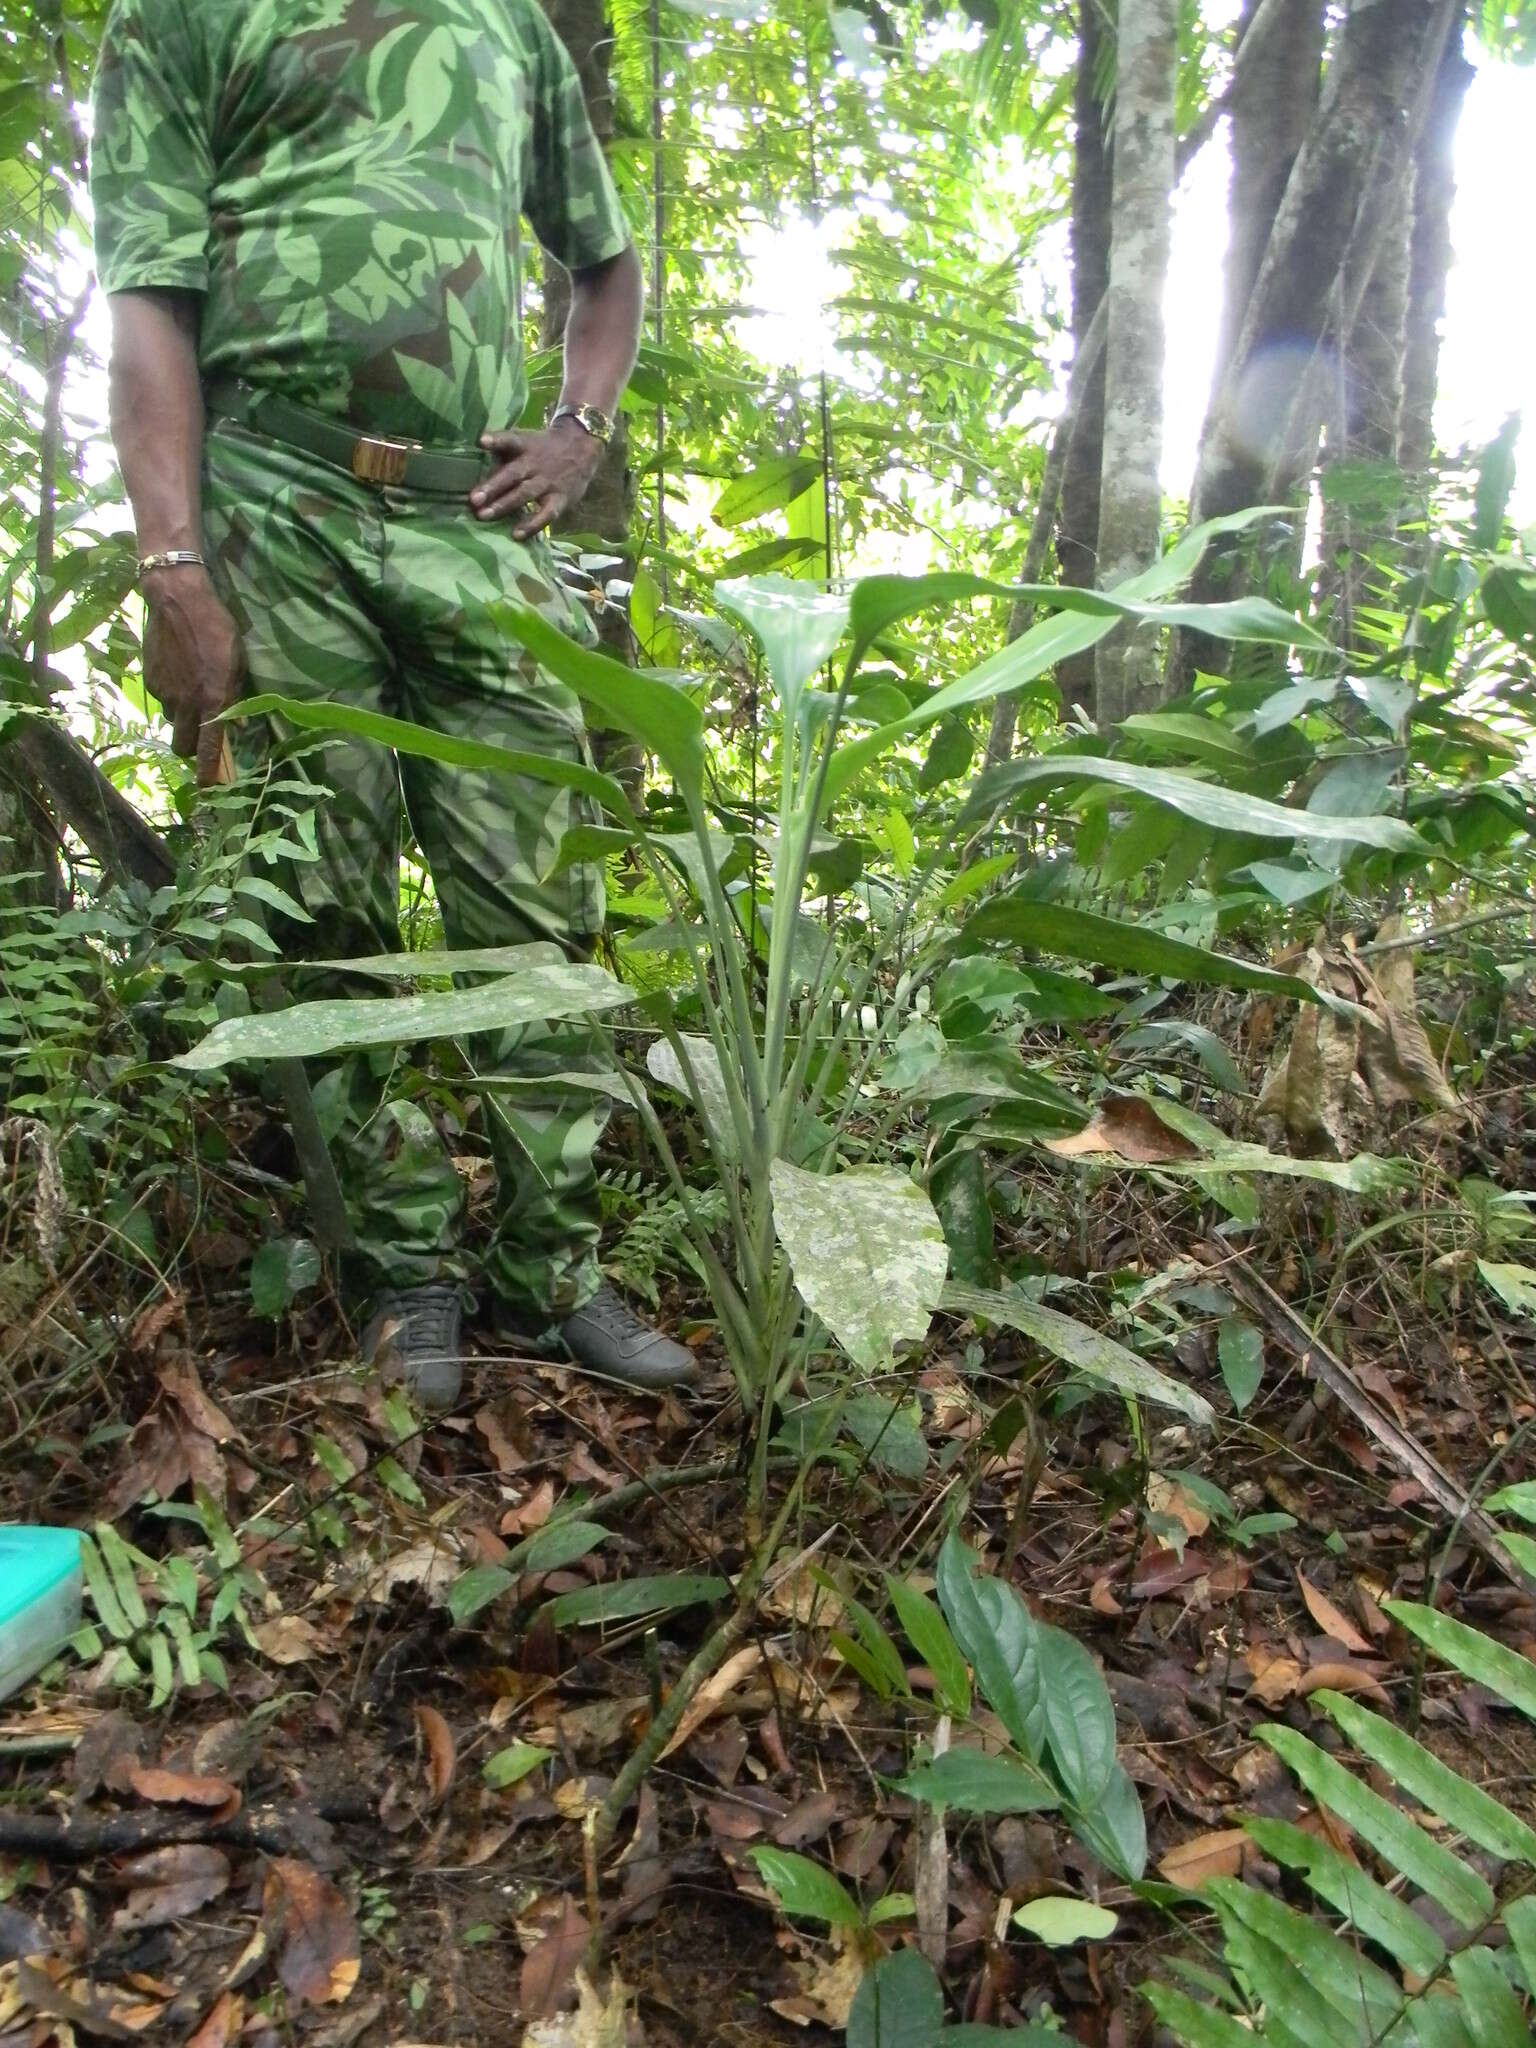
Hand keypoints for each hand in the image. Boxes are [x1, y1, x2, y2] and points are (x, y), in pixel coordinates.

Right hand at [140, 566, 245, 786]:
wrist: (177, 600)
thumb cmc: (217, 629)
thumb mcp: (237, 663)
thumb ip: (235, 696)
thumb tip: (234, 724)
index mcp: (212, 702)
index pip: (208, 750)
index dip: (207, 773)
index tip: (207, 790)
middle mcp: (186, 704)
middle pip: (183, 746)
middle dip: (192, 748)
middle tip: (201, 733)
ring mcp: (165, 693)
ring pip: (173, 721)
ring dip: (182, 717)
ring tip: (191, 691)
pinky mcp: (150, 681)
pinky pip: (162, 699)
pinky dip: (171, 694)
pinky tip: (178, 671)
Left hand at [471, 417, 602, 538]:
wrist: (582, 448)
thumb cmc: (543, 448)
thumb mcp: (527, 441)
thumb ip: (504, 452)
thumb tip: (474, 460)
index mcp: (525, 446)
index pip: (511, 440)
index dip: (497, 440)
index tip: (482, 441)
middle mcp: (535, 463)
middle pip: (513, 474)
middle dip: (493, 486)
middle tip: (473, 500)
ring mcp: (548, 482)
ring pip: (524, 494)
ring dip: (504, 505)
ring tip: (484, 516)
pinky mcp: (560, 499)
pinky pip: (545, 515)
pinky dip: (531, 525)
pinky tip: (516, 535)